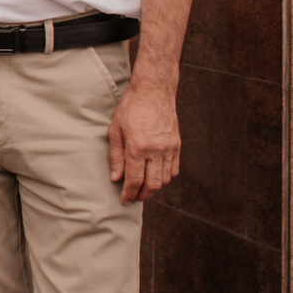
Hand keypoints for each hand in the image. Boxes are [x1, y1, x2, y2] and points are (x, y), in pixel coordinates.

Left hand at [108, 78, 180, 202]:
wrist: (154, 92)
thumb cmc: (130, 108)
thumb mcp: (115, 130)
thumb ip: (116, 156)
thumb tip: (116, 178)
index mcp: (138, 148)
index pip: (135, 180)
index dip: (129, 194)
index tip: (124, 200)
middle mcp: (156, 151)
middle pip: (152, 185)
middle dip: (142, 196)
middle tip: (133, 198)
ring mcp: (169, 149)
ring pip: (164, 179)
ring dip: (154, 188)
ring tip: (143, 190)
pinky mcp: (177, 145)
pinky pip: (174, 169)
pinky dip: (165, 178)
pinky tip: (155, 177)